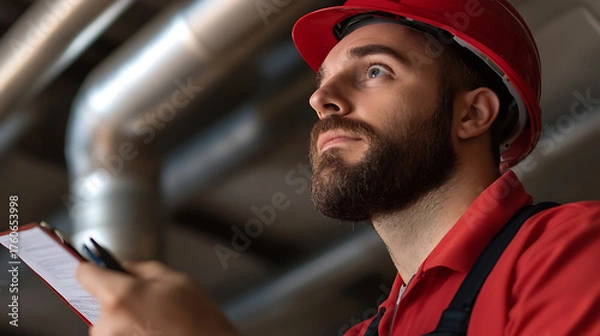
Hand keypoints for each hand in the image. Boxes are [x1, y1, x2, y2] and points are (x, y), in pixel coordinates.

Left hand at [76, 261, 237, 335]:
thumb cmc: (198, 321)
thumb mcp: (176, 279)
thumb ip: (141, 269)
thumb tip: (121, 266)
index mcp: (119, 296)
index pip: (84, 273)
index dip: (94, 268)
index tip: (97, 268)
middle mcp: (107, 324)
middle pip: (100, 302)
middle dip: (120, 300)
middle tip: (149, 305)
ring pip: (108, 324)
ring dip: (125, 322)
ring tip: (155, 324)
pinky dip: (130, 334)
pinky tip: (152, 333)